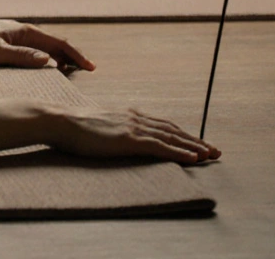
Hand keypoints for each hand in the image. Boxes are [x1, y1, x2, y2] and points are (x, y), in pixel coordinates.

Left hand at [0, 19, 96, 69]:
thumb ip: (21, 57)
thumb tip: (48, 62)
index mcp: (22, 31)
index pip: (58, 43)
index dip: (76, 56)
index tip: (91, 68)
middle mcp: (20, 30)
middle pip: (54, 43)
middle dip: (72, 56)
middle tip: (86, 72)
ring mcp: (13, 36)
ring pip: (44, 47)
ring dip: (59, 58)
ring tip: (70, 73)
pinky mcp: (4, 42)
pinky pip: (32, 50)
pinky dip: (44, 59)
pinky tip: (43, 69)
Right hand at [47, 106, 219, 164]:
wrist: (60, 121)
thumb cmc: (72, 127)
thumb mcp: (96, 127)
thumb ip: (110, 130)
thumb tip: (111, 137)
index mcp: (128, 116)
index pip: (163, 125)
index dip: (182, 134)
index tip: (196, 143)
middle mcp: (135, 118)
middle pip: (173, 129)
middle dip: (195, 140)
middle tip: (214, 150)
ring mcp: (133, 128)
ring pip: (172, 137)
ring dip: (194, 146)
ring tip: (211, 155)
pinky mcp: (130, 139)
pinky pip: (161, 146)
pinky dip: (180, 152)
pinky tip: (194, 159)